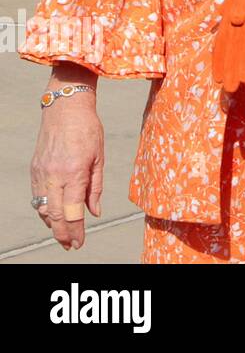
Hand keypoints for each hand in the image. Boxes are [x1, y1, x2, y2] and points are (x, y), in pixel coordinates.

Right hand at [31, 95, 103, 250]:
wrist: (65, 109)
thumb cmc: (88, 130)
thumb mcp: (99, 158)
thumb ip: (95, 188)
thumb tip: (95, 213)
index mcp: (74, 173)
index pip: (73, 211)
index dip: (76, 231)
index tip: (79, 243)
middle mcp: (54, 176)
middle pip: (56, 215)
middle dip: (62, 234)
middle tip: (70, 246)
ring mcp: (41, 173)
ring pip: (43, 208)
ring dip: (52, 224)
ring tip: (63, 234)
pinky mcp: (34, 170)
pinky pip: (37, 197)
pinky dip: (45, 210)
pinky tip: (54, 216)